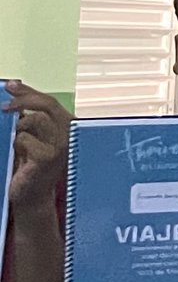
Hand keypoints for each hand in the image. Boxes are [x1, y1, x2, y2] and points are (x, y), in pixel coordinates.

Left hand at [4, 84, 67, 203]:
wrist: (30, 196)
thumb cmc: (29, 167)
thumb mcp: (30, 139)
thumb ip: (27, 120)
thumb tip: (13, 97)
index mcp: (65, 127)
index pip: (49, 101)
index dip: (28, 91)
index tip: (10, 85)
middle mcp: (68, 134)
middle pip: (48, 105)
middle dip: (24, 100)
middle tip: (4, 106)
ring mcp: (60, 146)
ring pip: (37, 119)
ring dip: (19, 125)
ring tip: (13, 139)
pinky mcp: (47, 158)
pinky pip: (24, 139)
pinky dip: (16, 143)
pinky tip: (16, 154)